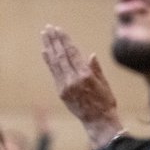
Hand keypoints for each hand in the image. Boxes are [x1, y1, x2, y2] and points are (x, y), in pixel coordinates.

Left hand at [40, 25, 122, 147]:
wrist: (98, 121)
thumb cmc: (105, 102)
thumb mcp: (104, 84)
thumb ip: (96, 69)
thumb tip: (90, 55)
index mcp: (85, 75)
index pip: (72, 53)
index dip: (64, 40)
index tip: (58, 29)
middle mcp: (73, 80)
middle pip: (61, 55)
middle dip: (54, 40)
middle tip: (48, 28)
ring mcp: (65, 86)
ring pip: (55, 63)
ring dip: (49, 47)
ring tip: (44, 35)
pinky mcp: (61, 92)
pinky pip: (54, 73)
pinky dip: (49, 61)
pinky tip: (45, 52)